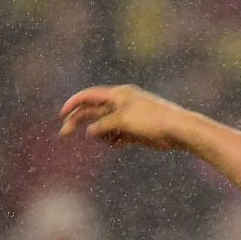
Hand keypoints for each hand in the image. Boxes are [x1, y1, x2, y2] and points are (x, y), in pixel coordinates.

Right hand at [58, 85, 192, 150]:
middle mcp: (121, 104)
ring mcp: (128, 117)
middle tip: (64, 133)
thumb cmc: (151, 119)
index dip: (74, 103)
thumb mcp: (123, 120)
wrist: (178, 130)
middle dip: (79, 121)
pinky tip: (116, 145)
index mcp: (117, 94)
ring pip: (105, 125)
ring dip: (101, 133)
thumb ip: (104, 125)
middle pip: (93, 111)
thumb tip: (90, 131)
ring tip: (111, 140)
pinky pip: (118, 136)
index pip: (89, 95)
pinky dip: (113, 140)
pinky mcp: (136, 131)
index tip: (62, 114)